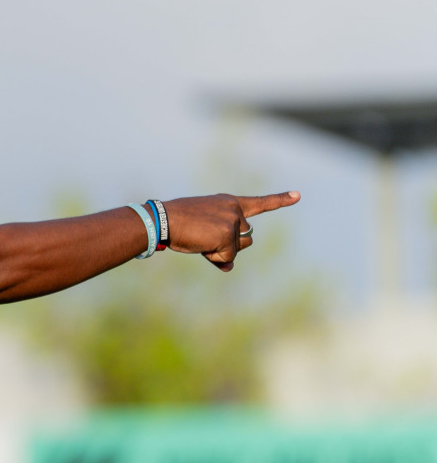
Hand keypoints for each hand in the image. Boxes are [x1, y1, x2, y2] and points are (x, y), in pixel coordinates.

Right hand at [164, 191, 299, 271]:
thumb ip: (220, 246)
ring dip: (221, 252)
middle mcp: (235, 209)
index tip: (298, 196)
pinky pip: (227, 256)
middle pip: (246, 237)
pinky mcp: (227, 234)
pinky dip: (213, 257)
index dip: (280, 200)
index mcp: (228, 202)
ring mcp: (233, 221)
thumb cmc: (176, 225)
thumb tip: (230, 266)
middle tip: (203, 241)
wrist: (164, 220)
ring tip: (200, 241)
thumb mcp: (202, 233)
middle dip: (229, 245)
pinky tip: (201, 245)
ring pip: (239, 247)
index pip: (259, 203)